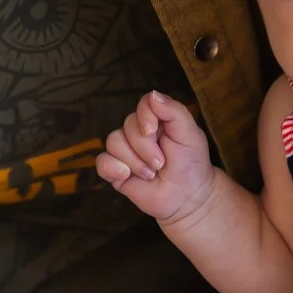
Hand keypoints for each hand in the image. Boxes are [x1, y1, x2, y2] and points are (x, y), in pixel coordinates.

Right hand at [96, 90, 215, 223]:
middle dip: (145, 148)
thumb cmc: (191, 165)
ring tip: (150, 174)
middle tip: (161, 164)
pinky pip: (102, 162)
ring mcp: (125, 151)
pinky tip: (127, 176)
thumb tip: (152, 94)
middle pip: (127, 126)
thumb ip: (174, 112)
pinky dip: (113, 168)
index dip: (145, 117)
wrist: (187, 198)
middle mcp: (137, 132)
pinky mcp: (115, 170)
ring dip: (134, 162)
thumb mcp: (190, 135)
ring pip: (113, 142)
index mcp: (156, 120)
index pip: (142, 105)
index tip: (154, 131)